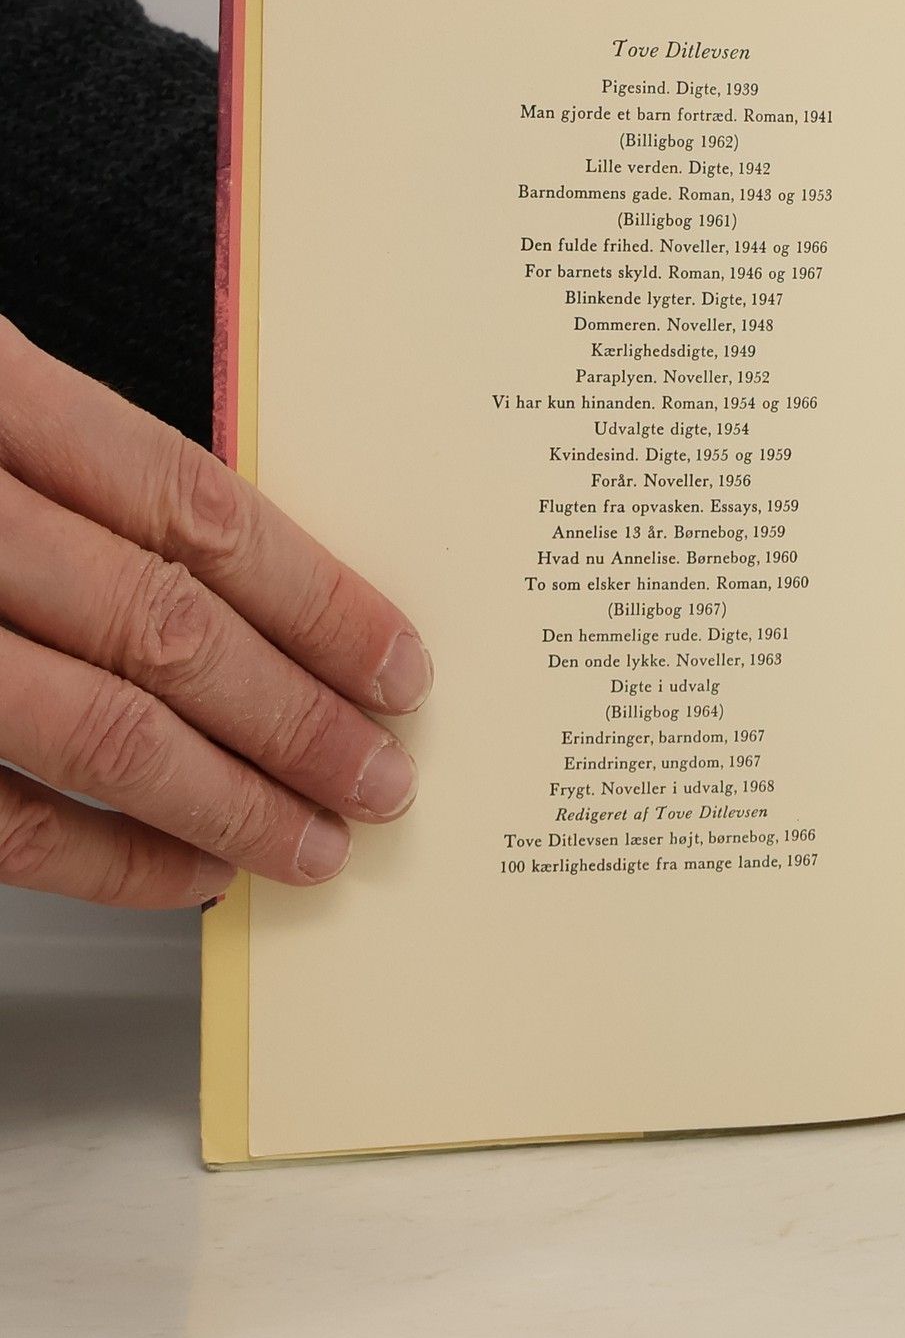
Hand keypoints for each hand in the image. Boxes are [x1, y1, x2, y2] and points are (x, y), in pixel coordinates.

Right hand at [0, 316, 429, 906]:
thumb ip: (71, 464)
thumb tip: (248, 576)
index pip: (191, 506)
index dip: (316, 594)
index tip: (401, 662)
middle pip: (165, 628)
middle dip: (299, 715)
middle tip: (387, 775)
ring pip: (92, 730)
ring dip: (228, 799)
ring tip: (321, 841)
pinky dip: (105, 856)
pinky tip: (189, 873)